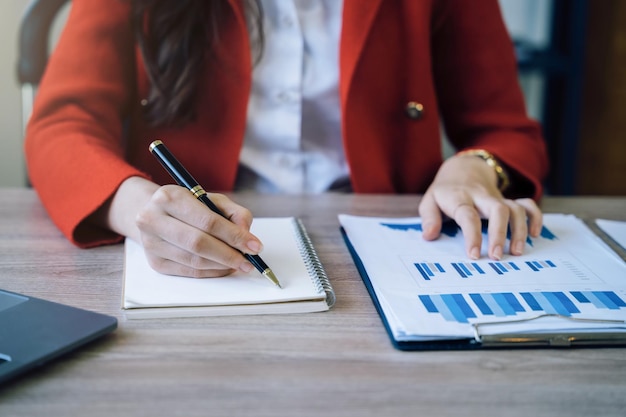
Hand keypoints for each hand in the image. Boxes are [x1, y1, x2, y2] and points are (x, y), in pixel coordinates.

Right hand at [98, 176, 262, 276]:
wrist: (154, 214)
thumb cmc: (187, 206)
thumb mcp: (212, 199)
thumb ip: (234, 213)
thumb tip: (247, 235)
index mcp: (169, 197)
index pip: (207, 221)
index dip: (234, 235)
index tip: (255, 246)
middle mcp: (153, 219)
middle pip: (199, 243)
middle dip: (229, 254)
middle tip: (249, 261)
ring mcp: (151, 243)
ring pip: (194, 260)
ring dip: (222, 265)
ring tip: (240, 264)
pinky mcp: (155, 263)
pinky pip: (190, 272)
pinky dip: (212, 272)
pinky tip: (224, 268)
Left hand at [418, 154, 541, 259]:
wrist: (463, 168)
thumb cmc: (445, 192)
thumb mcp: (429, 201)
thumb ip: (429, 218)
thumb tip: (429, 235)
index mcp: (459, 197)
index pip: (468, 215)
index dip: (472, 235)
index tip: (474, 255)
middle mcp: (481, 197)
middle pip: (497, 210)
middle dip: (500, 234)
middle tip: (498, 257)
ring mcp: (497, 198)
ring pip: (515, 208)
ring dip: (519, 230)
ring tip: (517, 252)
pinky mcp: (508, 200)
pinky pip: (527, 205)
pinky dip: (535, 218)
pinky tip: (535, 235)